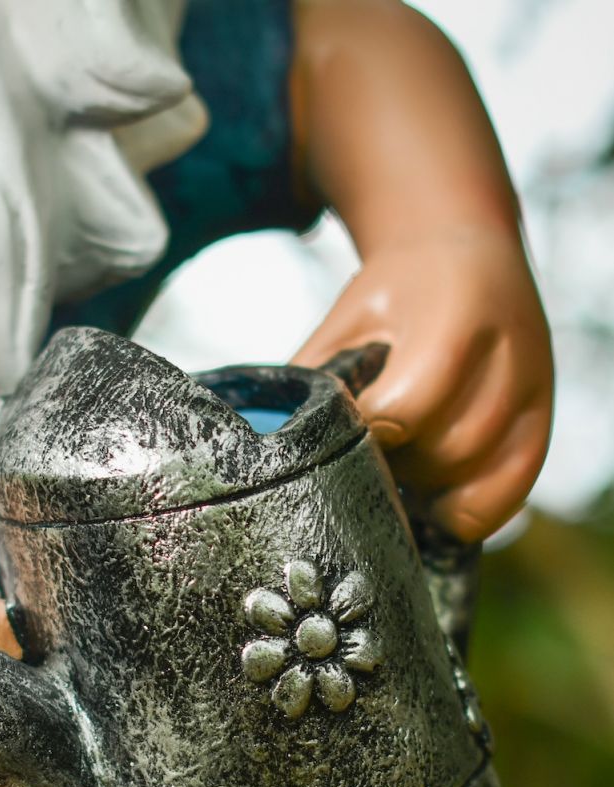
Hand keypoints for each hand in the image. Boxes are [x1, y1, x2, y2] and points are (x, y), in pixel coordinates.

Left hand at [292, 225, 552, 540]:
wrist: (465, 253)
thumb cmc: (394, 296)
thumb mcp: (346, 322)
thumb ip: (315, 380)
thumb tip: (269, 446)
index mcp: (455, 314)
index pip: (407, 408)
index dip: (365, 435)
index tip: (343, 433)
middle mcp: (510, 354)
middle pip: (444, 453)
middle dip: (394, 463)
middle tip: (366, 450)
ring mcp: (533, 393)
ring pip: (472, 480)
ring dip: (423, 487)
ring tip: (395, 460)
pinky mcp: (540, 425)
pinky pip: (502, 500)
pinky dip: (460, 510)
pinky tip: (429, 491)